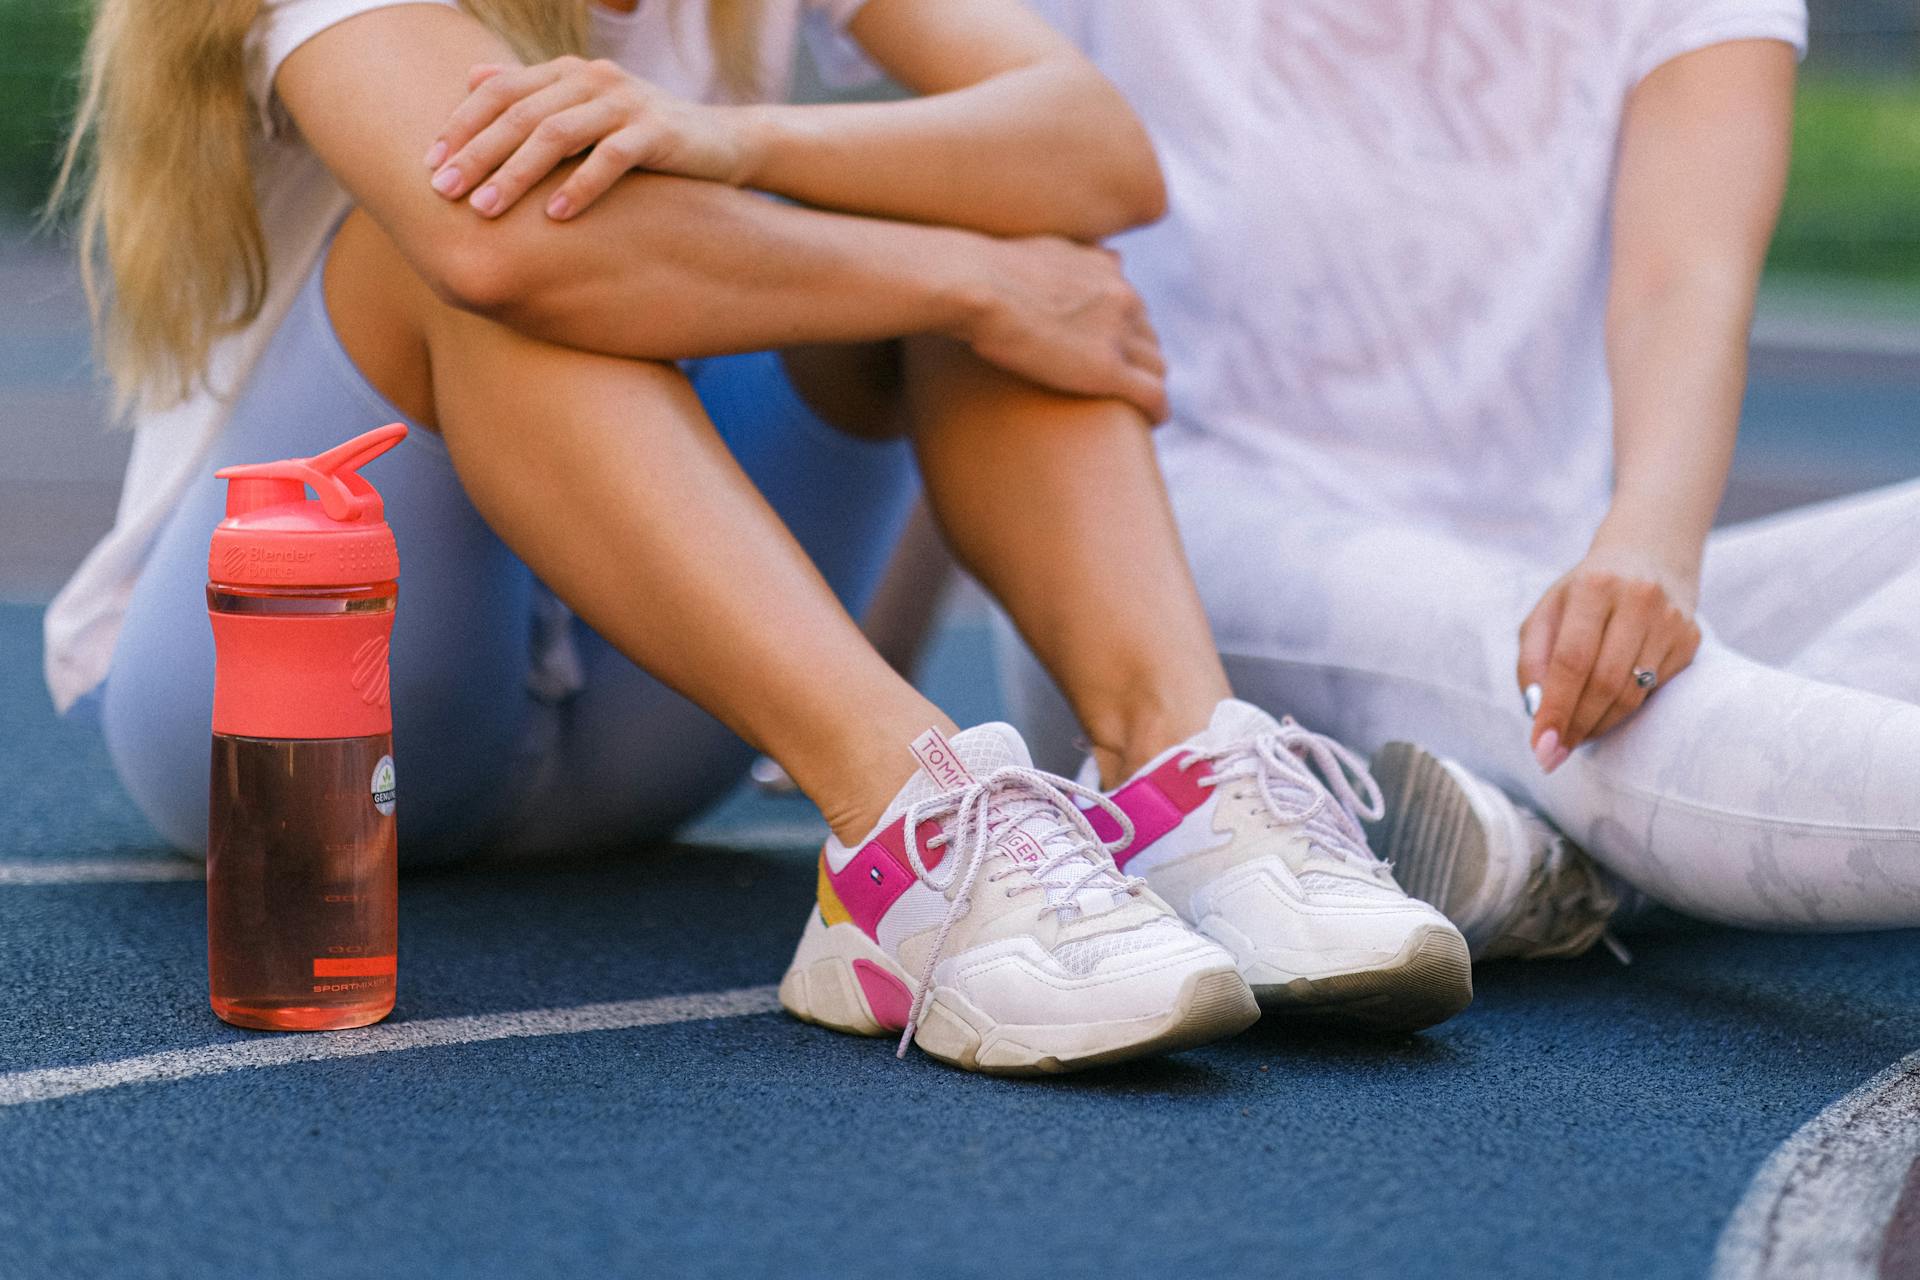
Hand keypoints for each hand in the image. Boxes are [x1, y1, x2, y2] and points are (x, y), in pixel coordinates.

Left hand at [424, 58, 756, 219]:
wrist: (723, 143)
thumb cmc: (645, 135)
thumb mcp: (586, 110)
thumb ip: (533, 94)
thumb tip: (471, 78)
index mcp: (567, 72)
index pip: (499, 91)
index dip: (461, 126)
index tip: (429, 166)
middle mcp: (592, 78)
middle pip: (520, 114)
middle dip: (477, 153)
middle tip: (443, 191)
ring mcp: (626, 102)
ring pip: (557, 134)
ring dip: (516, 173)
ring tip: (486, 209)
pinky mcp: (658, 132)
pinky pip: (611, 158)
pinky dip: (580, 187)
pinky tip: (555, 216)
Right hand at [957, 236, 1168, 421]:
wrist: (976, 286)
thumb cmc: (988, 272)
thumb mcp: (1043, 246)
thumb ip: (1077, 254)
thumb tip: (1103, 255)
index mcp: (1107, 270)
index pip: (1134, 309)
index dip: (1127, 336)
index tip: (1114, 356)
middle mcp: (1122, 297)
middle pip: (1150, 338)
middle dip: (1140, 362)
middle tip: (1122, 387)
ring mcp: (1118, 334)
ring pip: (1157, 367)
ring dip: (1149, 386)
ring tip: (1135, 409)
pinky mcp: (1107, 369)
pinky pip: (1153, 395)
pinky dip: (1158, 411)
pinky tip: (1152, 423)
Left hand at [1517, 542, 1702, 769]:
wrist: (1649, 554)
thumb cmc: (1585, 591)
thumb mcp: (1548, 611)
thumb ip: (1533, 659)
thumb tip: (1537, 711)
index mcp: (1594, 586)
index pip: (1571, 660)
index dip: (1556, 708)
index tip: (1541, 746)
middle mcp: (1638, 600)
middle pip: (1604, 682)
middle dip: (1575, 726)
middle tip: (1553, 755)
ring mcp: (1670, 620)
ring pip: (1632, 693)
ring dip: (1598, 725)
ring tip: (1574, 736)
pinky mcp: (1690, 639)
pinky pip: (1653, 691)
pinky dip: (1623, 711)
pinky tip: (1604, 713)